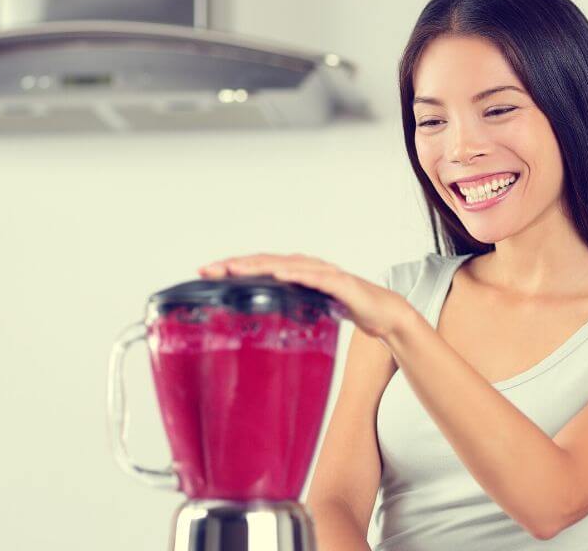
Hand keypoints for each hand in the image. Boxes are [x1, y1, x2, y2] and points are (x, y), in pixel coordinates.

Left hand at [198, 253, 413, 339]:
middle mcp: (307, 267)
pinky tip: (280, 274)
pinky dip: (297, 274)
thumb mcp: (309, 312)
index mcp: (297, 273)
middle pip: (266, 261)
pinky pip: (316, 278)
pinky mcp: (340, 284)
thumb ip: (287, 311)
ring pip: (286, 265)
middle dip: (236, 264)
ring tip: (235, 269)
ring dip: (259, 266)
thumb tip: (258, 327)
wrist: (383, 313)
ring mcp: (324, 273)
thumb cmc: (346, 310)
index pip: (259, 267)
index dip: (231, 268)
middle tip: (208, 269)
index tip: (204, 273)